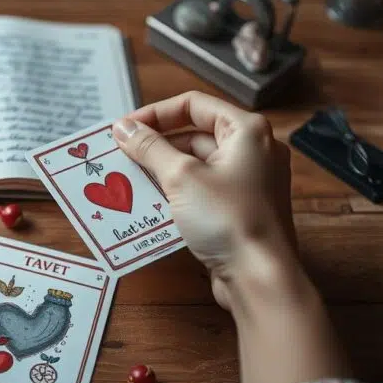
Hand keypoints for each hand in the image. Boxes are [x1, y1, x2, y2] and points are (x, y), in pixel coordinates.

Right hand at [111, 92, 296, 310]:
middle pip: (195, 133)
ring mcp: (249, 181)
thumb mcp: (180, 176)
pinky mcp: (241, 208)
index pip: (193, 104)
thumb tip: (123, 128)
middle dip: (156, 144)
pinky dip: (177, 191)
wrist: (260, 278)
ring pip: (197, 163)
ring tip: (129, 177)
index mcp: (247, 131)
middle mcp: (253, 150)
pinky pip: (203, 188)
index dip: (155, 113)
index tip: (125, 129)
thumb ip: (149, 147)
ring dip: (163, 169)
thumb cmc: (228, 219)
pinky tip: (150, 201)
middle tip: (122, 155)